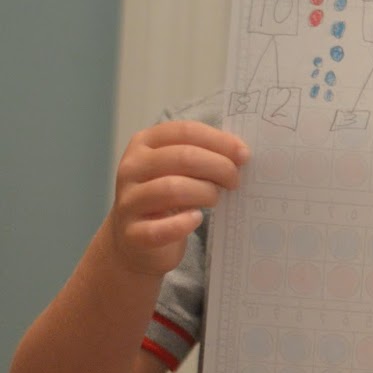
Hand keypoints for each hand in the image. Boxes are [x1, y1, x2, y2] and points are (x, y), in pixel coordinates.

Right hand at [108, 120, 248, 277]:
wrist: (135, 241)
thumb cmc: (166, 198)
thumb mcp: (178, 169)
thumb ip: (201, 155)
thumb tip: (240, 153)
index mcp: (144, 143)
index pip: (185, 131)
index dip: (219, 141)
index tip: (243, 155)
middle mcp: (131, 167)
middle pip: (183, 157)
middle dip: (218, 167)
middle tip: (234, 180)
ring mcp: (128, 200)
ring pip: (173, 189)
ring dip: (205, 193)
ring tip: (215, 199)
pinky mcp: (133, 233)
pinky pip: (161, 228)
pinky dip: (184, 224)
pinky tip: (196, 219)